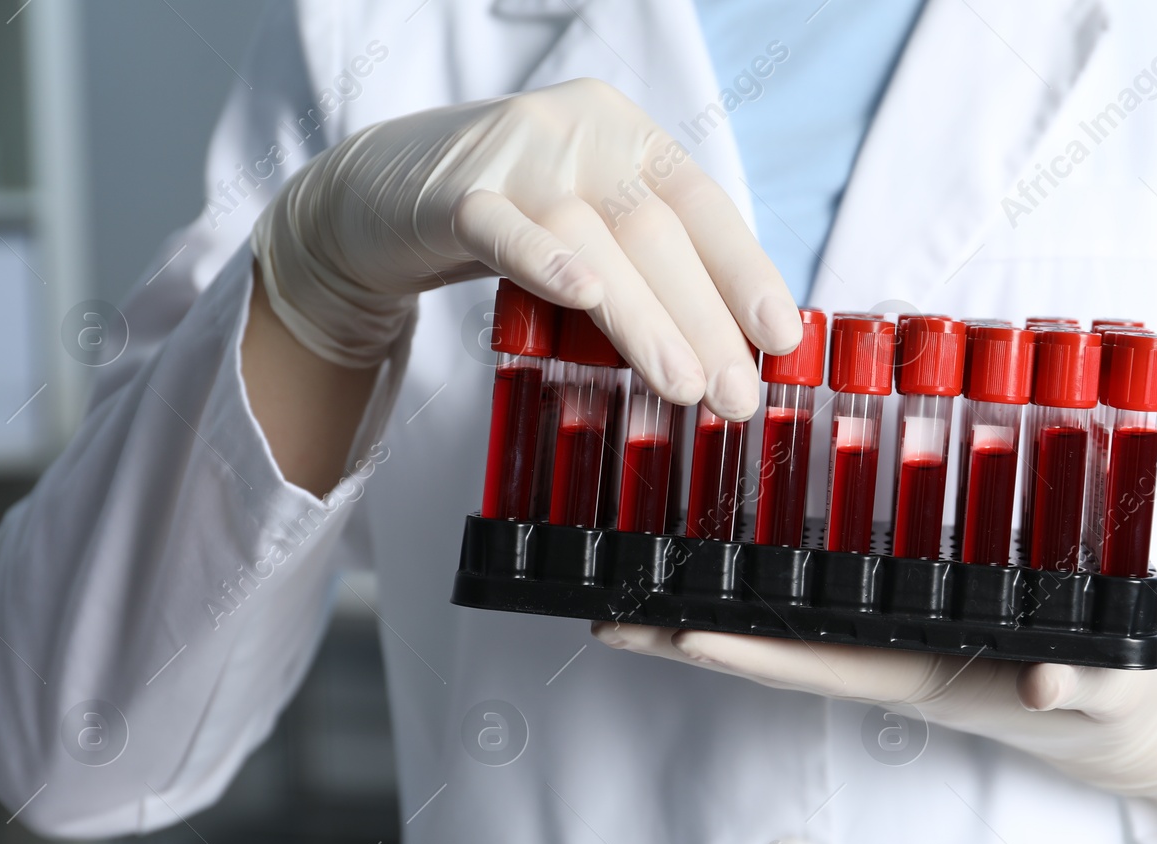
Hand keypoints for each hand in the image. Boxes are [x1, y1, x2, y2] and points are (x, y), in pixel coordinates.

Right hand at [250, 78, 799, 418]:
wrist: (376, 201)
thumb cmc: (507, 227)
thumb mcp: (589, 233)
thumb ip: (645, 271)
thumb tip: (725, 352)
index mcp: (626, 139)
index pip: (702, 205)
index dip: (746, 271)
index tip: (781, 338)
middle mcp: (579, 135)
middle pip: (655, 231)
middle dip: (705, 320)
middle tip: (737, 396)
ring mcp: (513, 157)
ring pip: (591, 238)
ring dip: (643, 318)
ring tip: (684, 387)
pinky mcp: (450, 194)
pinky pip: (501, 228)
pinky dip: (544, 261)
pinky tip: (584, 296)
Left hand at [593, 602, 1156, 817]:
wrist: (1129, 717)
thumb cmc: (1110, 699)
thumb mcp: (1110, 691)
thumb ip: (1089, 685)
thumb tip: (1052, 687)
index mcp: (921, 671)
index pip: (814, 661)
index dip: (743, 649)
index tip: (669, 634)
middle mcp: (886, 656)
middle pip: (771, 644)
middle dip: (687, 633)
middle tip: (603, 614)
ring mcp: (888, 639)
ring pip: (782, 620)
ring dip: (709, 604)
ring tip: (632, 580)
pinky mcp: (902, 617)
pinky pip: (819, 597)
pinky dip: (763, 578)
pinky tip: (720, 549)